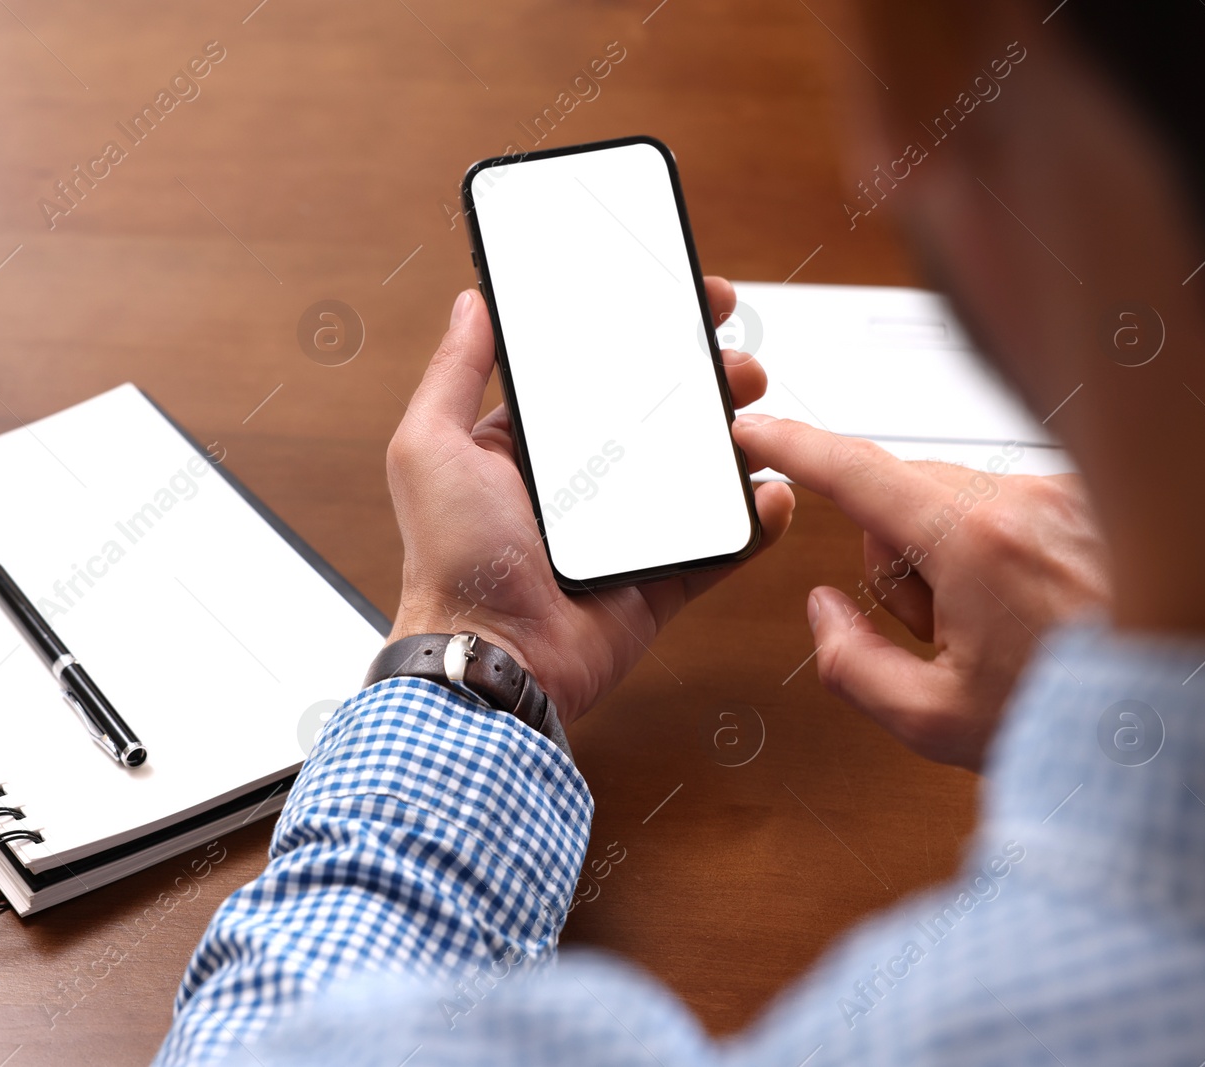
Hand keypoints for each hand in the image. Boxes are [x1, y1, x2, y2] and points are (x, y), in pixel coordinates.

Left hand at [384, 279, 795, 723]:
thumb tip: (471, 303)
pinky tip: (772, 492)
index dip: (642, 336)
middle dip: (706, 379)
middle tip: (735, 360)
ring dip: (738, 437)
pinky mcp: (660, 581)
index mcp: (529, 450)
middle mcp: (580, 487)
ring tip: (756, 411)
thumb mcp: (431, 447)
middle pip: (660, 417)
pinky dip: (755, 521)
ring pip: (698, 474)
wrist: (492, 658)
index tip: (684, 303)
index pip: (596, 377)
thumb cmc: (450, 560)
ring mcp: (626, 535)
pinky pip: (720, 546)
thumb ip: (455, 373)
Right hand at [732, 417, 1109, 769]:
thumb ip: (851, 665)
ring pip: (954, 500)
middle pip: (901, 495)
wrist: (1194, 717)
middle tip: (938, 634)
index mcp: (974, 543)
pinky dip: (998, 550)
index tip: (754, 430)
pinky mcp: (1090, 501)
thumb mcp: (937, 722)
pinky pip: (1007, 505)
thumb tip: (824, 613)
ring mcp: (1063, 494)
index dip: (791, 448)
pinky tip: (1033, 608)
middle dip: (896, 559)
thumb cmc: (1087, 721)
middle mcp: (1022, 500)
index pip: (855, 474)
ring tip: (999, 627)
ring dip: (949, 556)